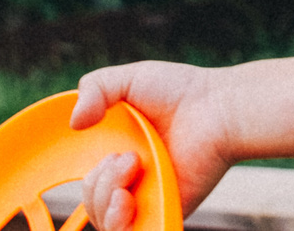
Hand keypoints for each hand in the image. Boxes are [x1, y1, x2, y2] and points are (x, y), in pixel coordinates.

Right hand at [72, 61, 238, 230]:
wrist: (218, 107)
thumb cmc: (180, 91)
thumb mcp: (128, 78)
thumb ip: (94, 89)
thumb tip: (74, 123)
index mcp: (123, 160)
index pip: (91, 187)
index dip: (91, 180)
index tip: (108, 156)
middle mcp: (136, 184)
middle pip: (94, 207)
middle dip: (99, 185)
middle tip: (129, 159)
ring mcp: (152, 200)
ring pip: (107, 224)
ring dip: (107, 201)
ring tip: (133, 167)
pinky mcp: (169, 211)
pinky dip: (121, 224)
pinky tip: (127, 200)